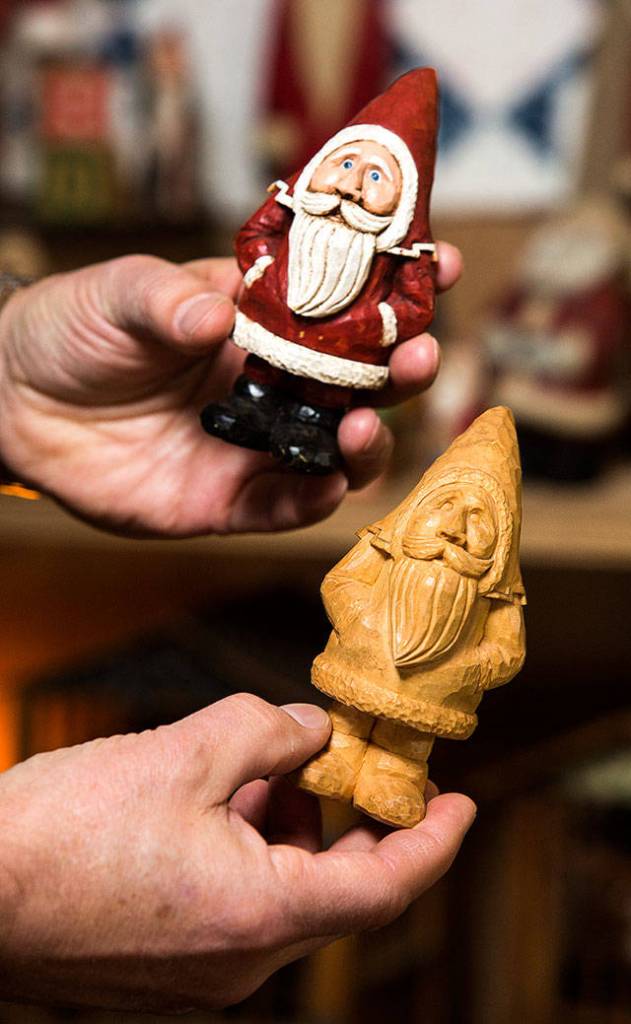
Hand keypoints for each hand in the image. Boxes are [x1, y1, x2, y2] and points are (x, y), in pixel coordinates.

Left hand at [0, 247, 460, 536]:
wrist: (15, 401)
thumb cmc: (72, 328)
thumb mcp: (119, 294)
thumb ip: (167, 300)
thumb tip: (217, 317)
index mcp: (259, 320)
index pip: (345, 300)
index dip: (398, 282)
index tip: (443, 261)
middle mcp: (271, 383)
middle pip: (361, 381)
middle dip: (403, 367)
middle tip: (421, 352)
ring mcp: (254, 444)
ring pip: (336, 451)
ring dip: (368, 441)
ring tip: (367, 423)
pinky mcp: (225, 501)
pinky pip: (284, 506)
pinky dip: (312, 498)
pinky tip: (325, 480)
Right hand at [0, 695, 474, 1012]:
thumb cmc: (66, 830)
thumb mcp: (187, 751)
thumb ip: (269, 733)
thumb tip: (312, 731)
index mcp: (261, 915)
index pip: (383, 887)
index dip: (433, 844)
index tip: (465, 807)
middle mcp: (239, 964)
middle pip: (332, 893)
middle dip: (348, 825)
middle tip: (349, 769)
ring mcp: (196, 978)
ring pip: (280, 900)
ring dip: (289, 834)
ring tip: (264, 772)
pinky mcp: (160, 975)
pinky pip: (235, 914)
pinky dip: (248, 857)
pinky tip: (216, 806)